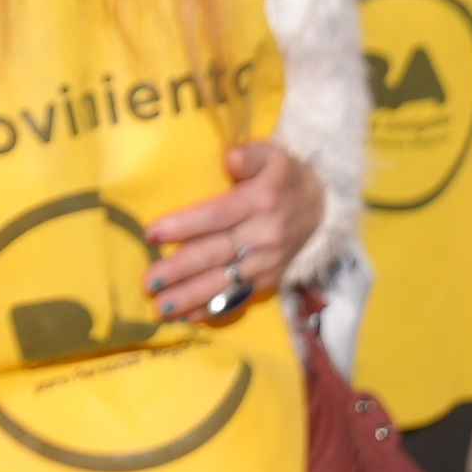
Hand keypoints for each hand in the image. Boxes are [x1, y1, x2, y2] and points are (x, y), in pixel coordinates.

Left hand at [145, 134, 322, 318]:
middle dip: (181, 269)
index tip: (152, 234)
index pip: (217, 215)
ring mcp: (269, 261)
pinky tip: (189, 318)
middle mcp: (266, 235)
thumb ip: (249, 154)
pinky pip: (240, 297)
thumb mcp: (272, 153)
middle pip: (216, 253)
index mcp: (261, 200)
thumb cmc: (283, 175)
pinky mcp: (271, 279)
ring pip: (226, 282)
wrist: (322, 205)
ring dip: (193, 297)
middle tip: (149, 282)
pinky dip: (214, 309)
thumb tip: (230, 159)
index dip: (185, 225)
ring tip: (162, 307)